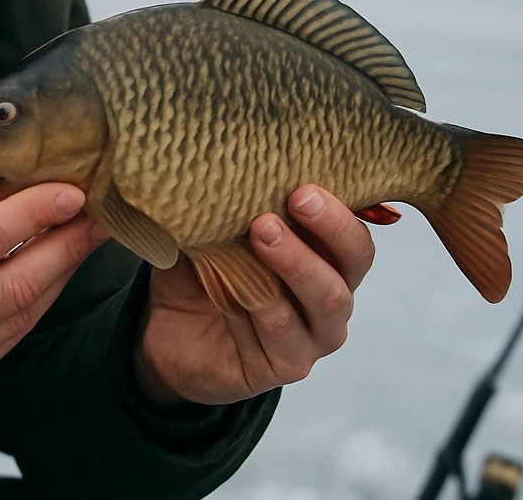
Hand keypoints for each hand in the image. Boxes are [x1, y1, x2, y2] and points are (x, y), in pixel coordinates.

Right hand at [0, 176, 107, 415]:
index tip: (72, 192)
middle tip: (97, 216)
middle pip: (16, 281)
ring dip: (60, 273)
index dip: (36, 213)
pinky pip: (12, 338)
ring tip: (81, 240)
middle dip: (67, 245)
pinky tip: (50, 275)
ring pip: (23, 313)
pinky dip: (37, 302)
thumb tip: (18, 174)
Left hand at [133, 184, 373, 406]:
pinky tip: (232, 284)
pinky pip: (282, 334)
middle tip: (297, 198)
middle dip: (330, 227)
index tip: (306, 181)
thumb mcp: (216, 227)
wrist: (166, 332)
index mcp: (325, 255)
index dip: (340, 207)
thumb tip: (230, 155)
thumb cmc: (202, 270)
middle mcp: (331, 294)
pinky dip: (259, 305)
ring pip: (326, 300)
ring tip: (261, 231)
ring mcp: (314, 336)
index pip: (354, 228)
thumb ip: (236, 199)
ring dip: (296, 262)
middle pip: (355, 262)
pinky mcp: (285, 367)